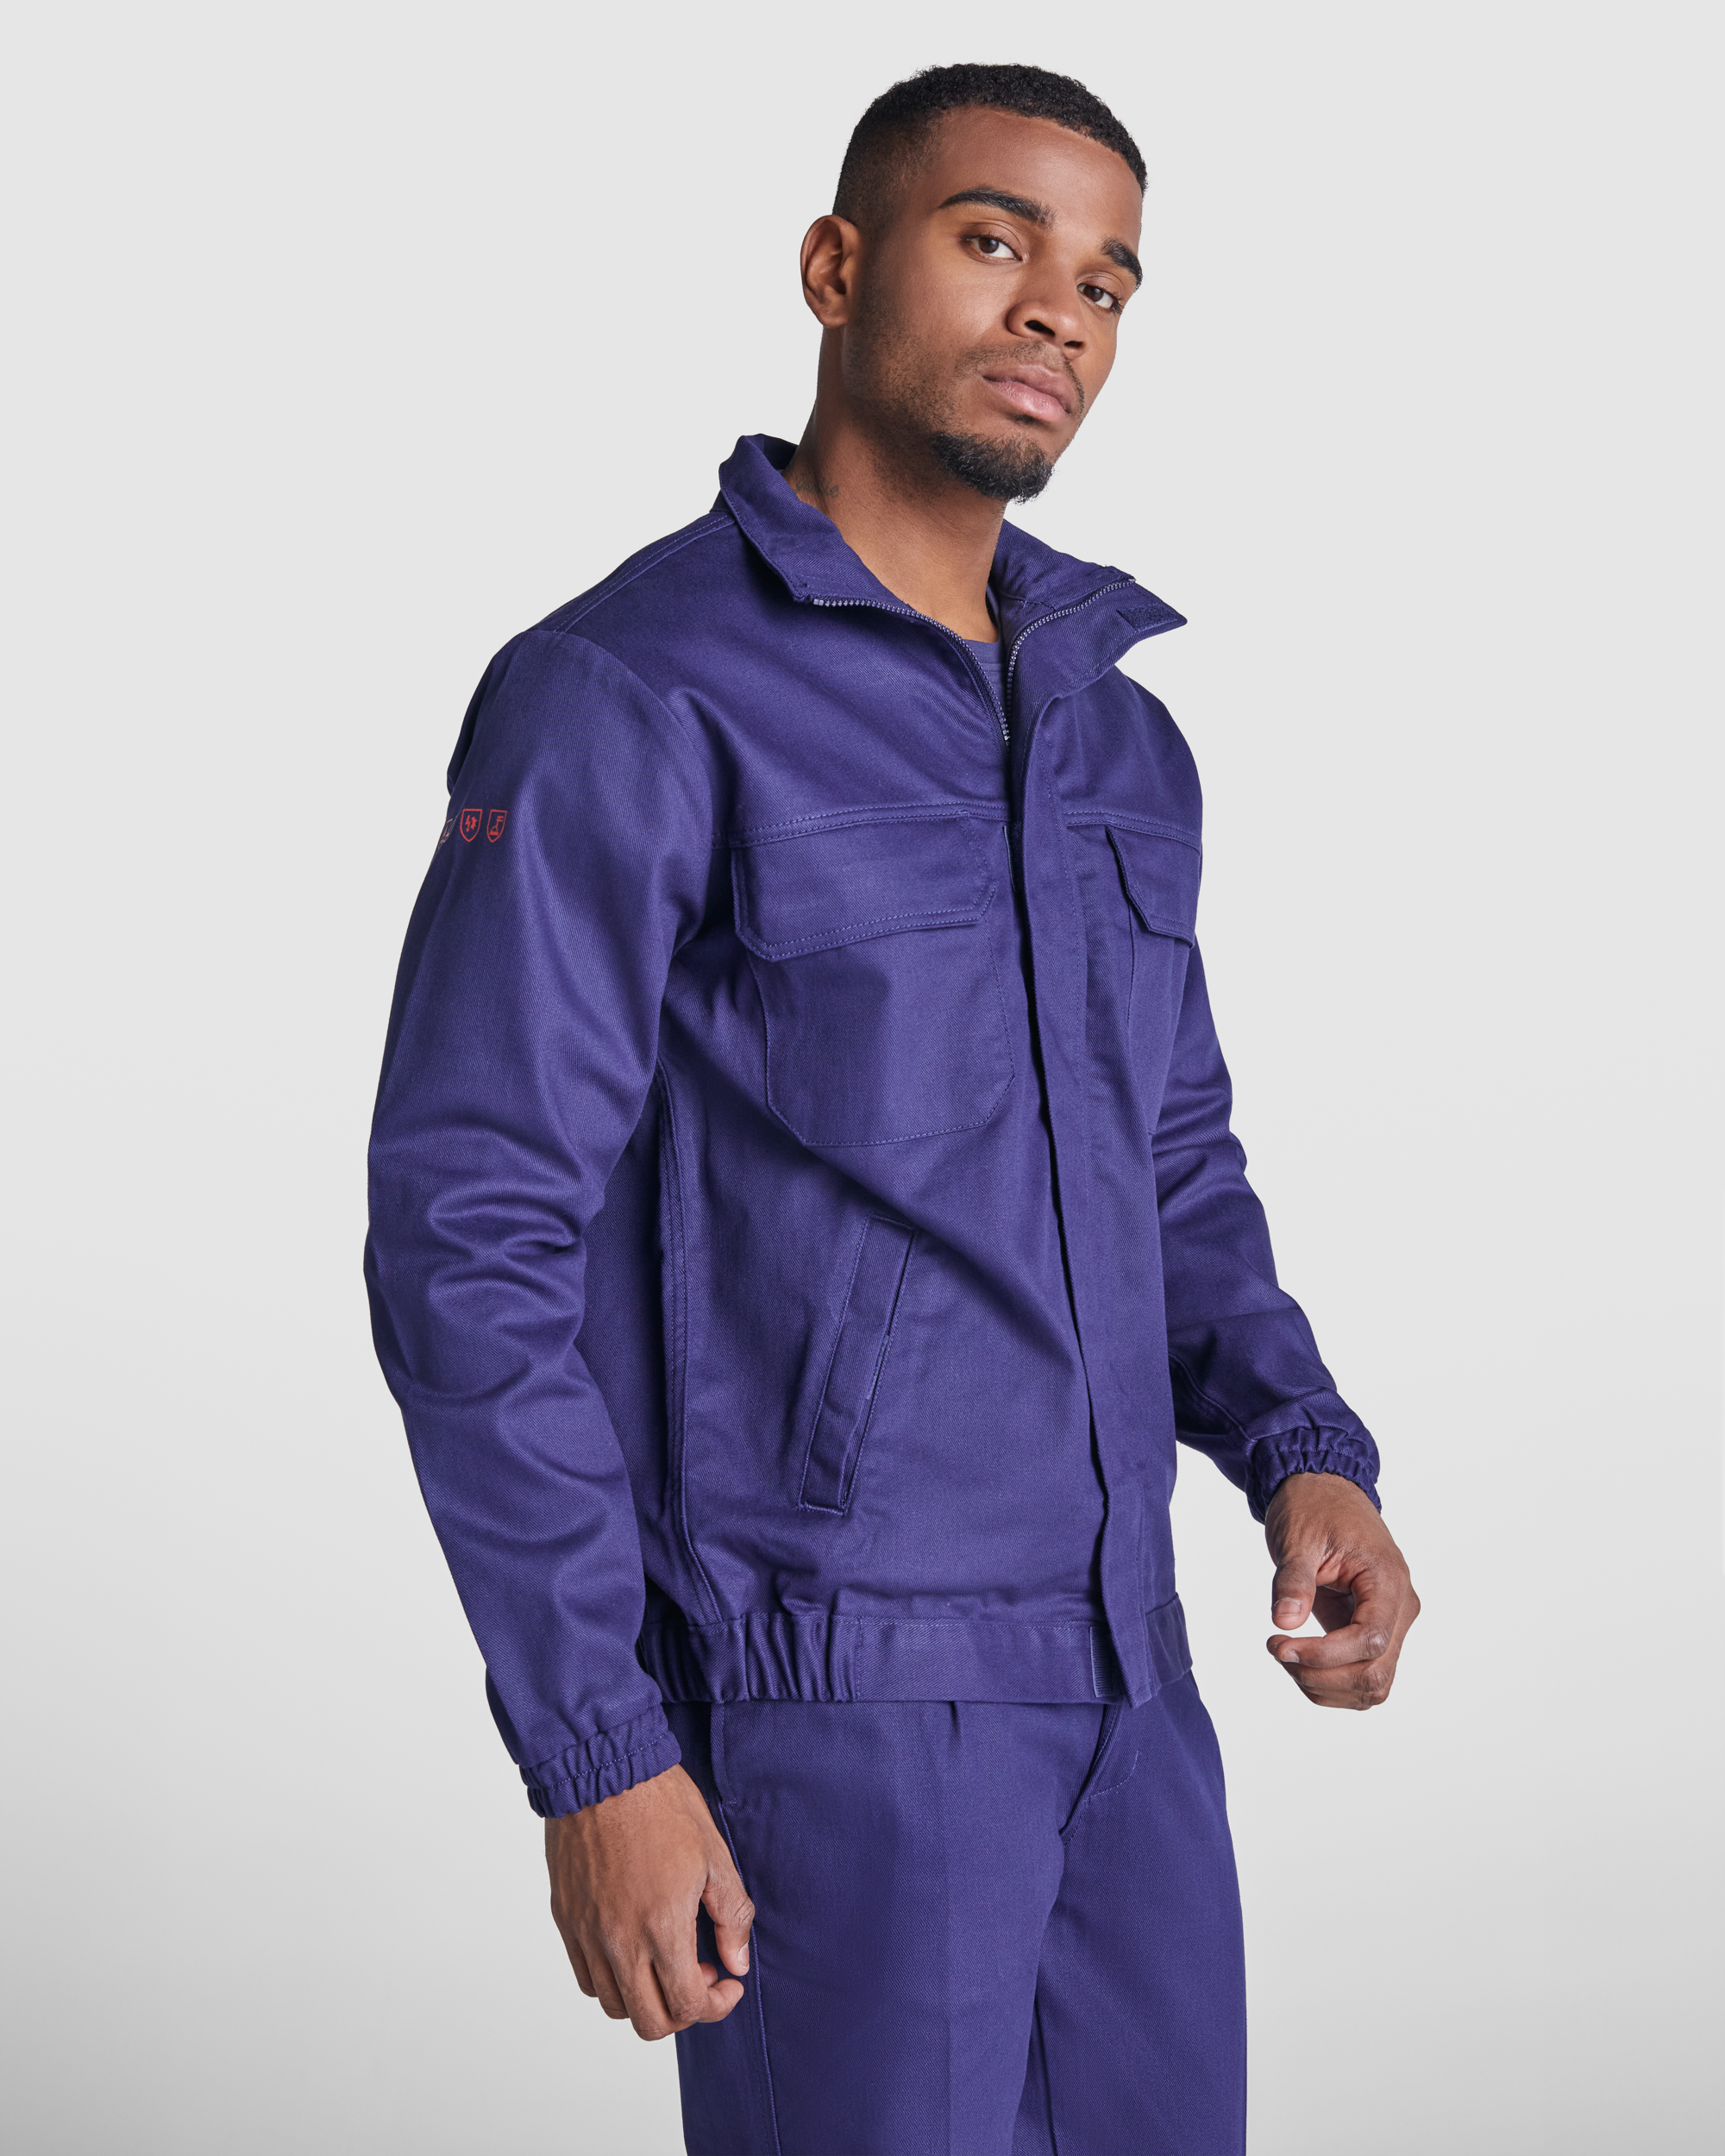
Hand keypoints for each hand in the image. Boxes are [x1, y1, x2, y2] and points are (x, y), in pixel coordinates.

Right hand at [544, 1763, 754, 2039]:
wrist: (604, 1770)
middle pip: (649, 2022)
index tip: (727, 1982)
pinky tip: (633, 1947)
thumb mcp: (715, 1855)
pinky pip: (586, 1977)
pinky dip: (612, 1979)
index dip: (716, 2004)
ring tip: (665, 1960)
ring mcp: (586, 1933)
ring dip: (646, 1997)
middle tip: (699, 1975)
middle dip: (683, 2012)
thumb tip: (736, 1964)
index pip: (688, 2005)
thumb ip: (731, 1916)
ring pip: (614, 2005)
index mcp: (661, 1926)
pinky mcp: (565, 1920)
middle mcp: (618, 1940)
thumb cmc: (661, 1805)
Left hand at [1263, 1472, 1419, 1707]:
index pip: (1370, 1641)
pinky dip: (1330, 1683)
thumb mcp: (1297, 1538)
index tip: (1279, 1642)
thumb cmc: (1314, 1508)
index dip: (1324, 1655)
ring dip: (1325, 1685)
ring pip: (1373, 1685)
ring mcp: (1390, 1623)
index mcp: (1388, 1580)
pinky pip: (1363, 1675)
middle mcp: (1400, 1607)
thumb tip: (1285, 1621)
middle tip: (1277, 1649)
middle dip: (1321, 1675)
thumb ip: (1294, 1580)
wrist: (1324, 1491)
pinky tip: (1298, 1660)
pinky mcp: (1373, 1632)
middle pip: (1376, 1674)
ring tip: (1285, 1654)